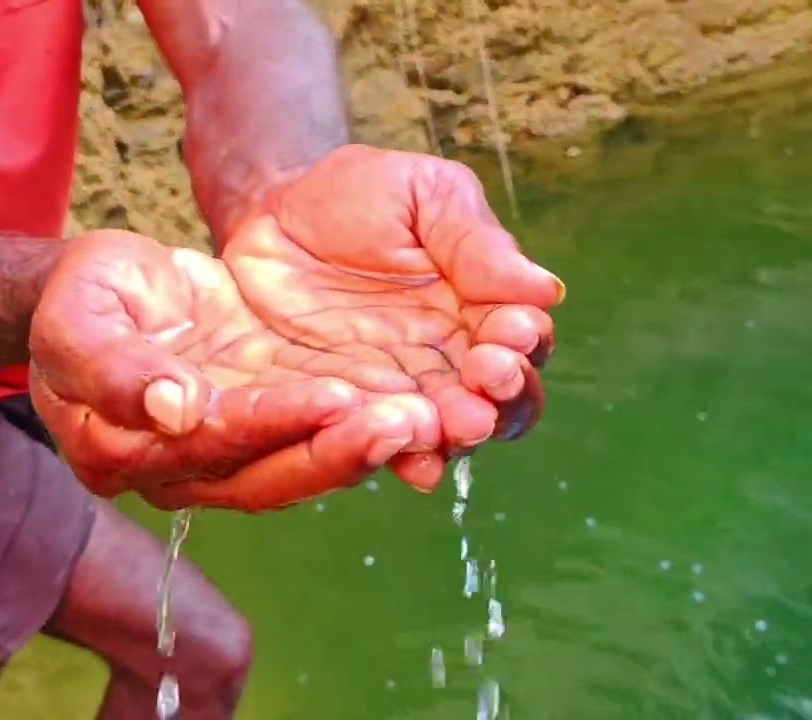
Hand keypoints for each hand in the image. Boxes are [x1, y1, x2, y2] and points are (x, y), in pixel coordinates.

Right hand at [28, 229, 447, 511]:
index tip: (331, 395)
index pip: (205, 445)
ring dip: (362, 447)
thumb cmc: (83, 295)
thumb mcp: (76, 315)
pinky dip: (362, 427)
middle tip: (407, 423)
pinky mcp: (261, 430)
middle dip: (337, 452)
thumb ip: (110, 365)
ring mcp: (223, 457)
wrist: (112, 288)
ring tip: (427, 419)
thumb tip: (173, 410)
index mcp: (117, 450)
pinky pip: (314, 438)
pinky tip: (416, 408)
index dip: (270, 423)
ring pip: (299, 466)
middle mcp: (174, 473)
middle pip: (264, 477)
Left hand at [221, 145, 564, 488]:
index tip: (513, 331)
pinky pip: (373, 445)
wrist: (266, 216)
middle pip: (499, 405)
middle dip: (500, 399)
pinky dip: (394, 457)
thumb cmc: (354, 197)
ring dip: (452, 434)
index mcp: (480, 309)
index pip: (523, 344)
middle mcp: (448, 363)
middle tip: (485, 377)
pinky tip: (404, 462)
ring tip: (442, 421)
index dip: (525, 344)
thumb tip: (545, 290)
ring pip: (444, 433)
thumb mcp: (420, 195)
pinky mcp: (341, 412)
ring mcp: (395, 393)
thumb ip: (474, 241)